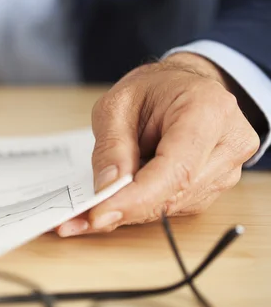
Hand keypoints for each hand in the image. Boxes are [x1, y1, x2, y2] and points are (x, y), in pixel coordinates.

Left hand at [56, 52, 260, 236]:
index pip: (176, 169)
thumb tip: (107, 189)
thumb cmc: (153, 90)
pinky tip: (119, 198)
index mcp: (209, 111)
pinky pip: (174, 206)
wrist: (183, 87)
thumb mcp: (117, 106)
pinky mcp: (214, 186)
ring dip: (130, 210)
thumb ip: (112, 146)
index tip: (99, 215)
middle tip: (78, 220)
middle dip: (124, 208)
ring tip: (93, 205)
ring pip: (172, 206)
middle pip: (174, 193)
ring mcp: (227, 169)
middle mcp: (228, 143)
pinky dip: (141, 206)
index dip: (137, 198)